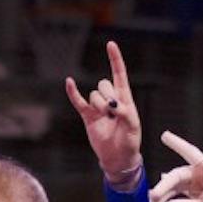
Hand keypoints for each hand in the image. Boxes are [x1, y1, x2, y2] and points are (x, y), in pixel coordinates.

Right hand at [66, 41, 142, 185]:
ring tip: (106, 119)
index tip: (110, 44)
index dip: (115, 59)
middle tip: (113, 112)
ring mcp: (98, 108)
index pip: (119, 74)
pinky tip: (69, 82)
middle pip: (104, 84)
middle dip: (108, 96)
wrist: (118, 157)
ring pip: (94, 95)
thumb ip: (125, 112)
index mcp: (124, 98)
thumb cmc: (129, 141)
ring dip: (99, 105)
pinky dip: (73, 93)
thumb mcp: (133, 126)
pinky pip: (79, 101)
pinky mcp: (88, 116)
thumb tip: (112, 106)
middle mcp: (110, 100)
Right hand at [148, 131, 202, 201]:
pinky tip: (161, 201)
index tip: (165, 136)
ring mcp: (199, 187)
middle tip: (153, 196)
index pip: (191, 152)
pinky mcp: (198, 198)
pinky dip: (170, 197)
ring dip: (164, 194)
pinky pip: (180, 195)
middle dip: (164, 185)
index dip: (177, 144)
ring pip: (177, 187)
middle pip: (178, 176)